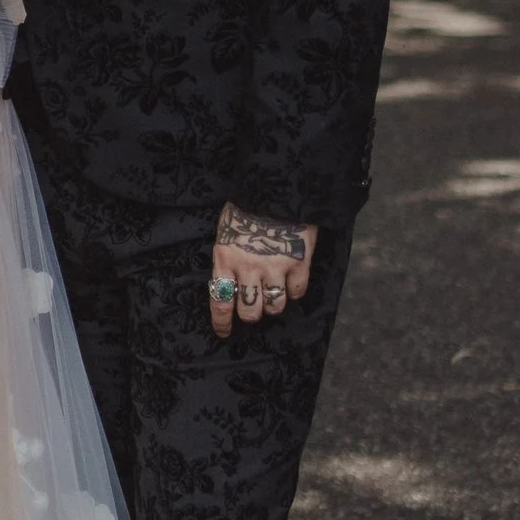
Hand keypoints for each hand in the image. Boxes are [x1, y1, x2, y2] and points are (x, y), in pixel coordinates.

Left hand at [208, 205, 316, 339]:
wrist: (277, 188)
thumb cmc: (246, 208)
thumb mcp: (225, 232)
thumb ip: (226, 259)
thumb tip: (227, 284)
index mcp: (225, 259)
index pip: (220, 302)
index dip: (222, 323)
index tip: (224, 332)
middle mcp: (249, 268)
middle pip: (249, 312)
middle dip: (250, 314)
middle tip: (253, 308)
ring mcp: (275, 267)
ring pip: (274, 307)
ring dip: (272, 305)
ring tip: (272, 294)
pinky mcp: (298, 263)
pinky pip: (297, 292)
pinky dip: (293, 292)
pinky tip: (290, 281)